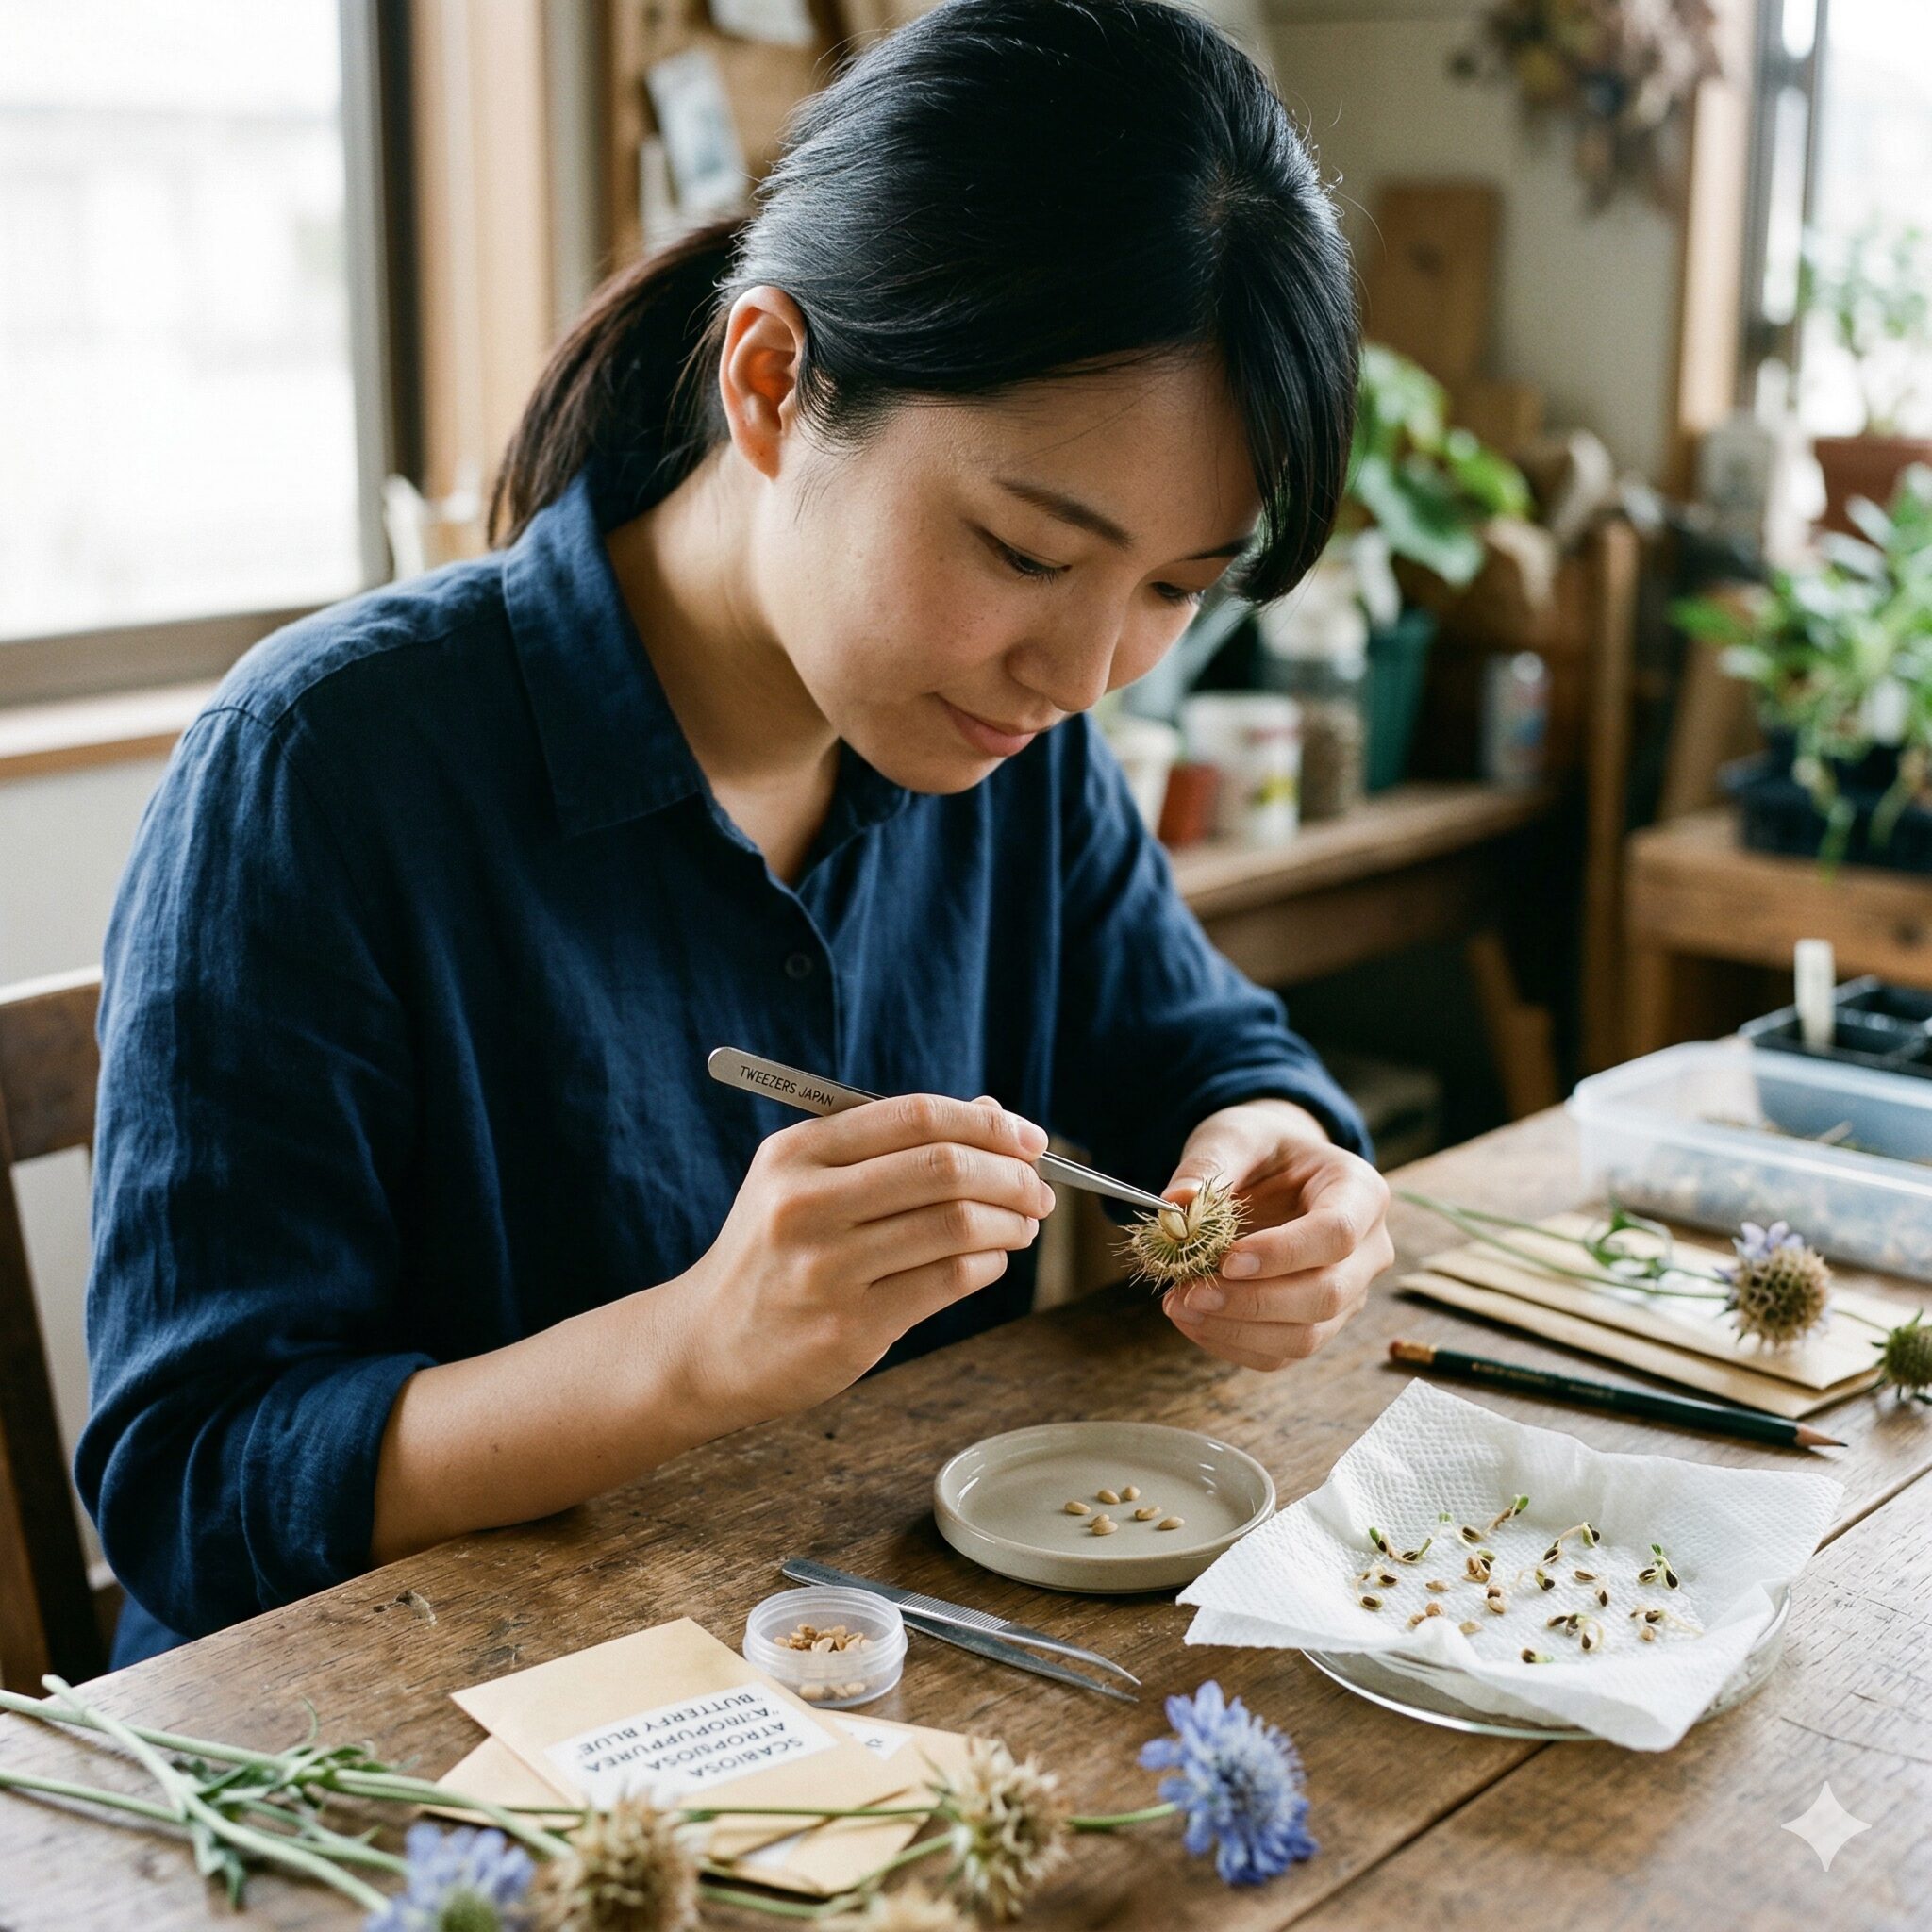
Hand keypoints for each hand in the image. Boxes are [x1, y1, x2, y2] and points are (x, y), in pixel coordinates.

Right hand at [677, 1092, 1054, 1424]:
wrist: (705, 1345)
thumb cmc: (772, 1253)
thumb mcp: (806, 1181)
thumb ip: (892, 1145)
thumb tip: (990, 1111)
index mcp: (796, 1153)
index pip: (914, 1116)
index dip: (986, 1123)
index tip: (1028, 1138)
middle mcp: (805, 1204)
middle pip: (943, 1168)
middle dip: (1011, 1174)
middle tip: (1037, 1188)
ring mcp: (825, 1268)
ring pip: (955, 1225)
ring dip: (1009, 1221)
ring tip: (1023, 1224)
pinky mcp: (848, 1327)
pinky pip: (947, 1280)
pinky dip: (987, 1265)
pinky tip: (989, 1261)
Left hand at [1157, 1098, 1390, 1371]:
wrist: (1272, 1170)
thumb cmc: (1260, 1148)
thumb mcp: (1234, 1136)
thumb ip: (1207, 1164)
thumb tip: (1176, 1203)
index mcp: (1360, 1191)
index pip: (1337, 1233)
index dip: (1283, 1253)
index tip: (1227, 1259)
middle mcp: (1368, 1249)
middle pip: (1327, 1294)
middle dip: (1254, 1302)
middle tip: (1190, 1292)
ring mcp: (1349, 1293)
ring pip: (1307, 1336)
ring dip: (1238, 1330)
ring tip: (1180, 1306)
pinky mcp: (1318, 1323)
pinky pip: (1281, 1353)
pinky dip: (1233, 1344)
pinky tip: (1193, 1320)